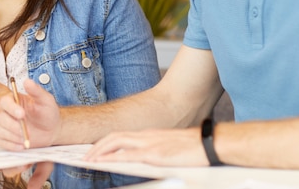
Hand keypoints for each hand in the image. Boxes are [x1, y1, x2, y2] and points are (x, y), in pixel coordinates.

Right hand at [0, 79, 60, 150]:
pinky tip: (22, 145)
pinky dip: (11, 145)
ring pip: (0, 131)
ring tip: (26, 138)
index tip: (22, 114)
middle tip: (27, 130)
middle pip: (1, 118)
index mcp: (13, 100)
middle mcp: (6, 112)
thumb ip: (36, 91)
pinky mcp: (5, 137)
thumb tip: (27, 81)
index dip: (12, 109)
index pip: (5, 102)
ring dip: (14, 136)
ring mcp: (4, 125)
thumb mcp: (46, 100)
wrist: (51, 129)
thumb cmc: (48, 113)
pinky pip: (1, 142)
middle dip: (14, 126)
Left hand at [83, 127, 208, 166]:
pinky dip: (113, 158)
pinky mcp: (155, 154)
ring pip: (117, 142)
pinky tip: (104, 162)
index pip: (122, 136)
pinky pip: (128, 155)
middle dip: (98, 145)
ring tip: (90, 158)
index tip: (96, 148)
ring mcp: (150, 144)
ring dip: (100, 150)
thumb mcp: (171, 148)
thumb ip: (156, 152)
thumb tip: (146, 160)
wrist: (211, 144)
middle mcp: (147, 136)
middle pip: (115, 136)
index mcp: (150, 135)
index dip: (107, 142)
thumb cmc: (195, 149)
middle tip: (87, 155)